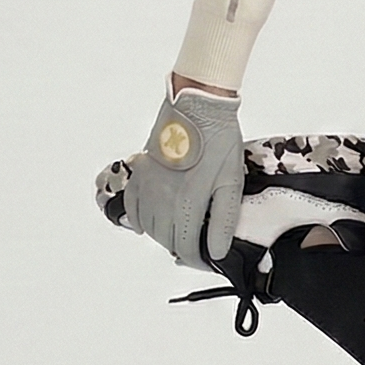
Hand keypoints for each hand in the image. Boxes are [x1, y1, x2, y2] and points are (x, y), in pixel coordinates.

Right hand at [122, 77, 244, 271]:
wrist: (199, 106)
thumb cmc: (218, 140)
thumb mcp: (231, 181)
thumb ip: (224, 219)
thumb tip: (217, 251)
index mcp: (186, 205)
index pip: (186, 248)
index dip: (198, 259)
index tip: (208, 257)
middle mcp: (161, 202)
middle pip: (167, 241)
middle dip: (183, 245)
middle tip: (199, 240)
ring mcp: (147, 189)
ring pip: (150, 228)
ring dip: (164, 233)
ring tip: (182, 228)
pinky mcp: (140, 175)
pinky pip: (133, 209)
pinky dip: (141, 219)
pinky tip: (151, 220)